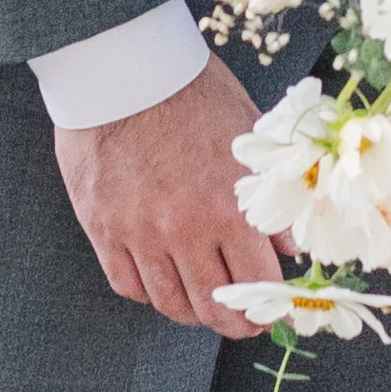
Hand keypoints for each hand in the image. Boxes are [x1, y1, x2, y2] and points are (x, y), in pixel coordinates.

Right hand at [55, 60, 267, 335]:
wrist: (123, 67)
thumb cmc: (192, 92)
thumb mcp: (248, 136)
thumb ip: (270, 197)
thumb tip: (288, 247)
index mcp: (229, 209)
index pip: (257, 285)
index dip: (268, 309)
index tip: (270, 314)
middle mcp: (185, 231)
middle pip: (211, 306)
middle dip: (232, 324)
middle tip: (239, 323)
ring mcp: (139, 233)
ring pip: (168, 302)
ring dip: (189, 311)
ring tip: (199, 304)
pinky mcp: (103, 229)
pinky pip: (126, 284)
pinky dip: (146, 291)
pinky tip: (158, 281)